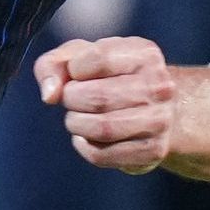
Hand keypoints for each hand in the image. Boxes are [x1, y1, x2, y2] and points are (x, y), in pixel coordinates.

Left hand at [35, 35, 181, 173]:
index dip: (74, 70)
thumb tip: (50, 95)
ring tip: (78, 118)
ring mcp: (159, 120)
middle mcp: (159, 86)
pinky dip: (84, 146)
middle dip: (71, 99)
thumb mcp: (81, 58)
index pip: (97, 58)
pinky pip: (102, 155)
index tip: (76, 75)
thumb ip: (53, 65)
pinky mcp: (153, 150)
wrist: (156, 109)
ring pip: (101, 128)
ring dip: (76, 124)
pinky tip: (87, 136)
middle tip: (72, 99)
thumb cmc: (111, 78)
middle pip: (97, 97)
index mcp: (144, 54)